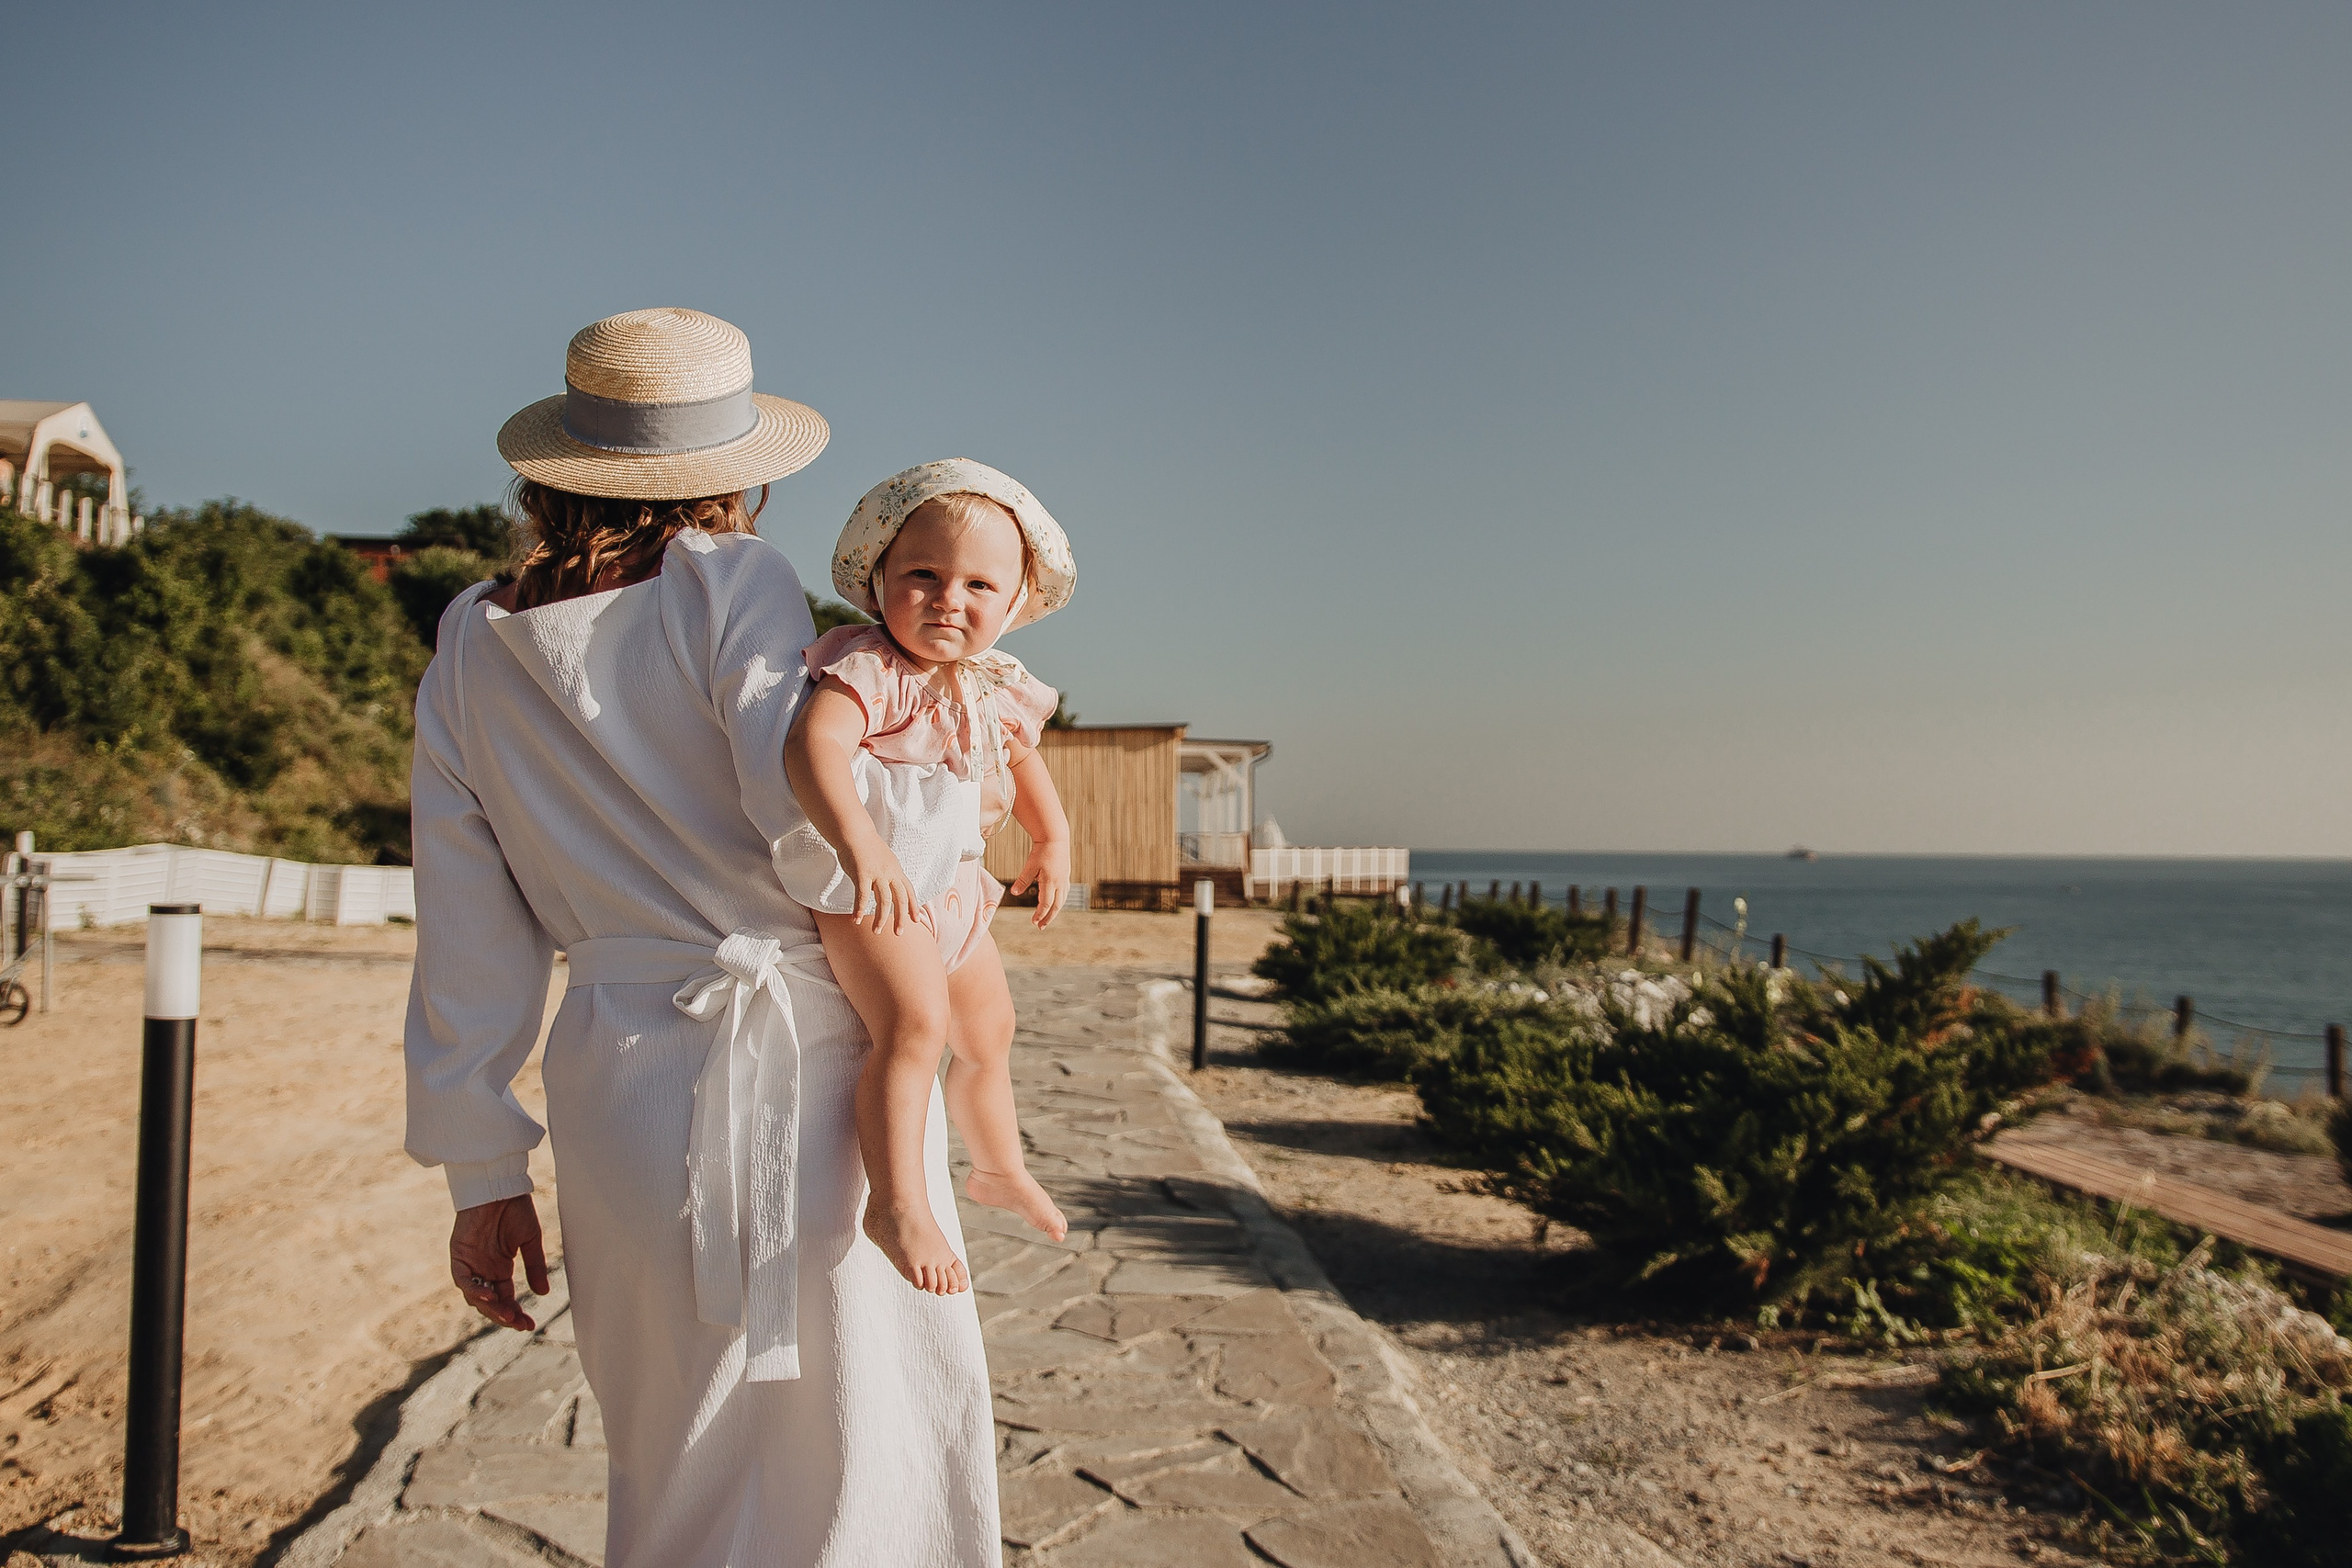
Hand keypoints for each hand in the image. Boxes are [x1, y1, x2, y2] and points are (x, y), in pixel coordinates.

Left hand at [450, 1194, 550, 1331]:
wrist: (500, 1185)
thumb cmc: (515, 1208)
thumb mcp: (530, 1241)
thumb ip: (534, 1267)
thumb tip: (543, 1293)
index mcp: (499, 1268)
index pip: (506, 1299)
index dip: (516, 1313)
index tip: (530, 1325)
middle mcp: (483, 1270)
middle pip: (490, 1303)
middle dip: (504, 1316)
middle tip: (520, 1324)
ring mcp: (470, 1264)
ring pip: (475, 1297)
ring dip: (490, 1308)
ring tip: (508, 1315)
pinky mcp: (459, 1256)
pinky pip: (463, 1280)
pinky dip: (474, 1291)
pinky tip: (490, 1297)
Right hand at [843, 836, 917, 934]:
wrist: (856, 833)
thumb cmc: (867, 847)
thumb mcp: (884, 860)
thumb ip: (887, 874)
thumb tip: (884, 888)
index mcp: (896, 870)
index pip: (909, 890)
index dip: (913, 905)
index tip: (916, 920)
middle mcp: (890, 873)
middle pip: (900, 899)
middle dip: (901, 917)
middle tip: (899, 933)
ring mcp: (877, 873)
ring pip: (883, 900)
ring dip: (881, 918)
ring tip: (877, 931)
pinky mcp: (862, 874)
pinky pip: (862, 895)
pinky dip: (860, 909)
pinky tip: (856, 920)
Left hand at [1012, 840, 1071, 927]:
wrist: (1056, 837)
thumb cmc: (1042, 850)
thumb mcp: (1030, 865)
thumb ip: (1023, 880)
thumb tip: (1014, 893)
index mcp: (1051, 882)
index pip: (1045, 904)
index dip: (1039, 915)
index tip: (1033, 922)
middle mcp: (1060, 883)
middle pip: (1056, 906)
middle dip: (1048, 918)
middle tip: (1041, 927)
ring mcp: (1064, 879)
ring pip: (1062, 900)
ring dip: (1054, 911)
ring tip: (1047, 918)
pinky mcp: (1066, 875)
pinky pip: (1064, 893)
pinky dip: (1059, 901)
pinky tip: (1055, 902)